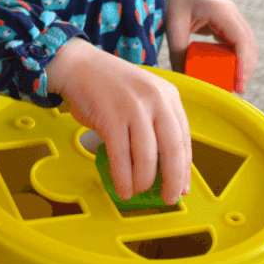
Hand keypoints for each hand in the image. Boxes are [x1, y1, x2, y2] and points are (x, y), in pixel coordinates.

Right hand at [46, 38, 191, 204]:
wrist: (79, 65)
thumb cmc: (110, 87)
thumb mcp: (142, 98)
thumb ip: (155, 124)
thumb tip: (164, 167)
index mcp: (168, 95)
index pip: (184, 137)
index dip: (184, 166)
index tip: (183, 186)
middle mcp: (156, 99)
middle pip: (172, 148)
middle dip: (173, 179)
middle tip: (169, 198)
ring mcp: (134, 107)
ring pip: (147, 156)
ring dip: (144, 181)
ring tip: (138, 192)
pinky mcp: (112, 116)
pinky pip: (121, 156)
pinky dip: (123, 177)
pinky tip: (123, 189)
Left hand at [161, 0, 257, 93]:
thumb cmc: (172, 1)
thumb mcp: (172, 27)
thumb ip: (178, 53)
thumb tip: (186, 80)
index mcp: (221, 11)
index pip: (241, 41)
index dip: (243, 65)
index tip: (239, 86)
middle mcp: (231, 12)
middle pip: (249, 44)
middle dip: (246, 69)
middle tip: (238, 90)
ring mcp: (232, 16)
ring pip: (247, 44)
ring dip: (244, 64)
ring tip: (235, 85)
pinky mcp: (228, 21)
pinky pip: (239, 42)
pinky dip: (238, 57)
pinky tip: (230, 71)